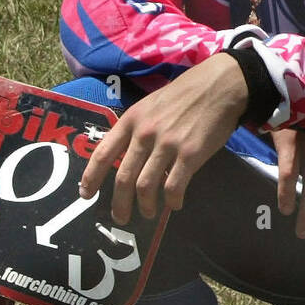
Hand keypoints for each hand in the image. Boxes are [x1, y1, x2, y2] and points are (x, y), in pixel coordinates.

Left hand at [78, 51, 247, 223]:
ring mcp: (167, 144)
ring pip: (145, 186)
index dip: (90, 177)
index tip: (85, 194)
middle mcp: (144, 133)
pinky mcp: (189, 154)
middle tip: (120, 218)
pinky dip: (172, 201)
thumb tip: (125, 155)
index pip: (103, 153)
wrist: (218, 86)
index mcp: (131, 120)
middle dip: (119, 203)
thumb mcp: (149, 105)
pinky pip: (174, 186)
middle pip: (123, 177)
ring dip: (145, 206)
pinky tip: (175, 204)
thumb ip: (136, 128)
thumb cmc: (183, 94)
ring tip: (148, 213)